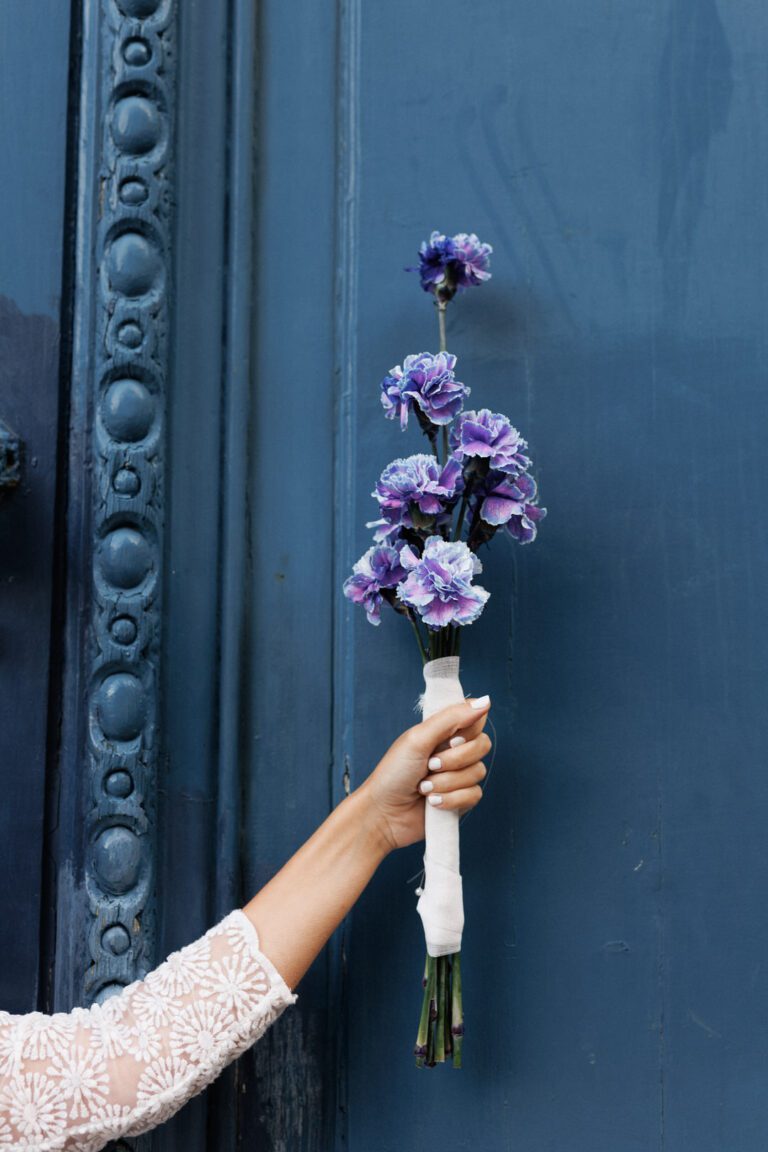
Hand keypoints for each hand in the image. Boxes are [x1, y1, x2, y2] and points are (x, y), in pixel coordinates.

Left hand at [356, 697, 491, 852]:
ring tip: (423, 787)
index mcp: (444, 731)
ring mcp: (459, 775)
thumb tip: (485, 701)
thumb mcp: (418, 738)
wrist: (384, 813)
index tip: (450, 739)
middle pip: (482, 745)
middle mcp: (454, 751)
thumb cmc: (394, 773)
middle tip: (430, 764)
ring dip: (447, 782)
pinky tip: (432, 802)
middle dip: (455, 759)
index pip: (475, 719)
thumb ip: (452, 718)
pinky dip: (451, 799)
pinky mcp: (462, 799)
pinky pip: (474, 794)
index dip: (467, 730)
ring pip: (478, 772)